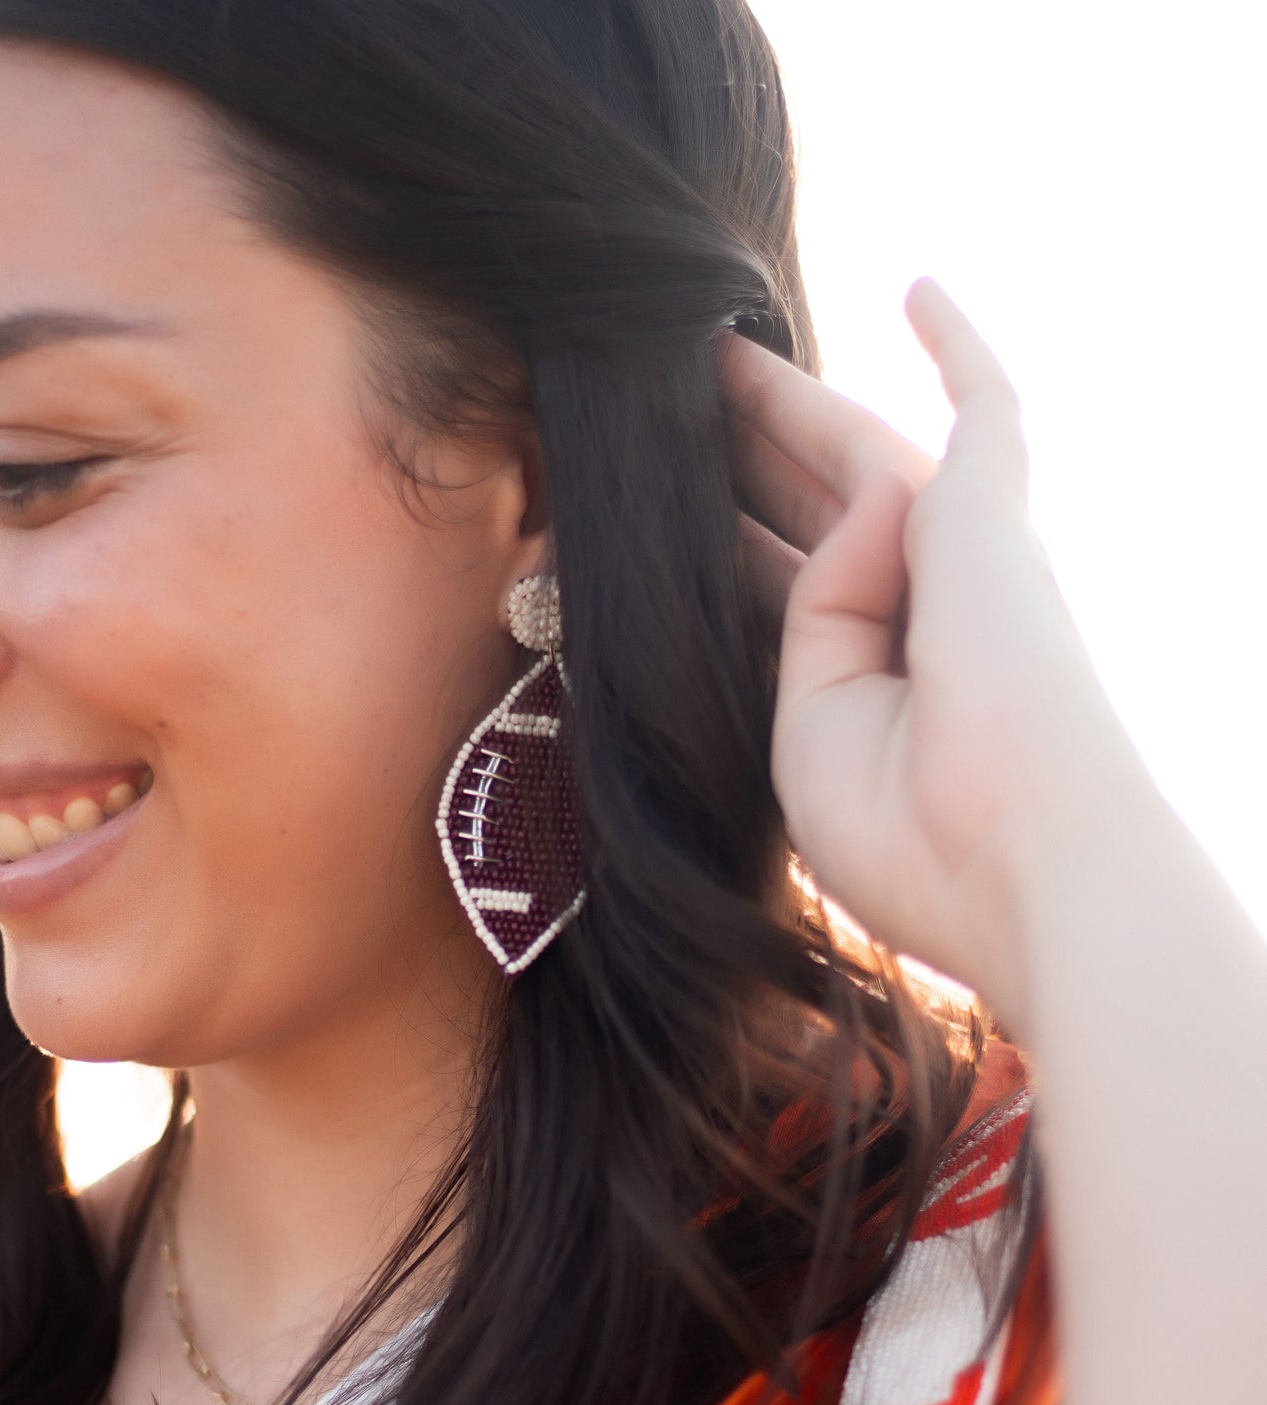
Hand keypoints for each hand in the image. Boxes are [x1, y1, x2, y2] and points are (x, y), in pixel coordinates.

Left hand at [722, 279, 1147, 1035]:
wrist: (1011, 850)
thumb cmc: (906, 829)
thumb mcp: (803, 731)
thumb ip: (795, 632)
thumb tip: (817, 529)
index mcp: (864, 679)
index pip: (779, 586)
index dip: (723, 541)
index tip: (660, 513)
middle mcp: (918, 611)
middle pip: (807, 506)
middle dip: (740, 458)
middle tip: (669, 402)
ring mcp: (959, 558)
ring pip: (854, 448)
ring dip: (788, 398)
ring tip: (715, 346)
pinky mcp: (990, 514)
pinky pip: (982, 403)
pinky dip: (958, 345)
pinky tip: (919, 289)